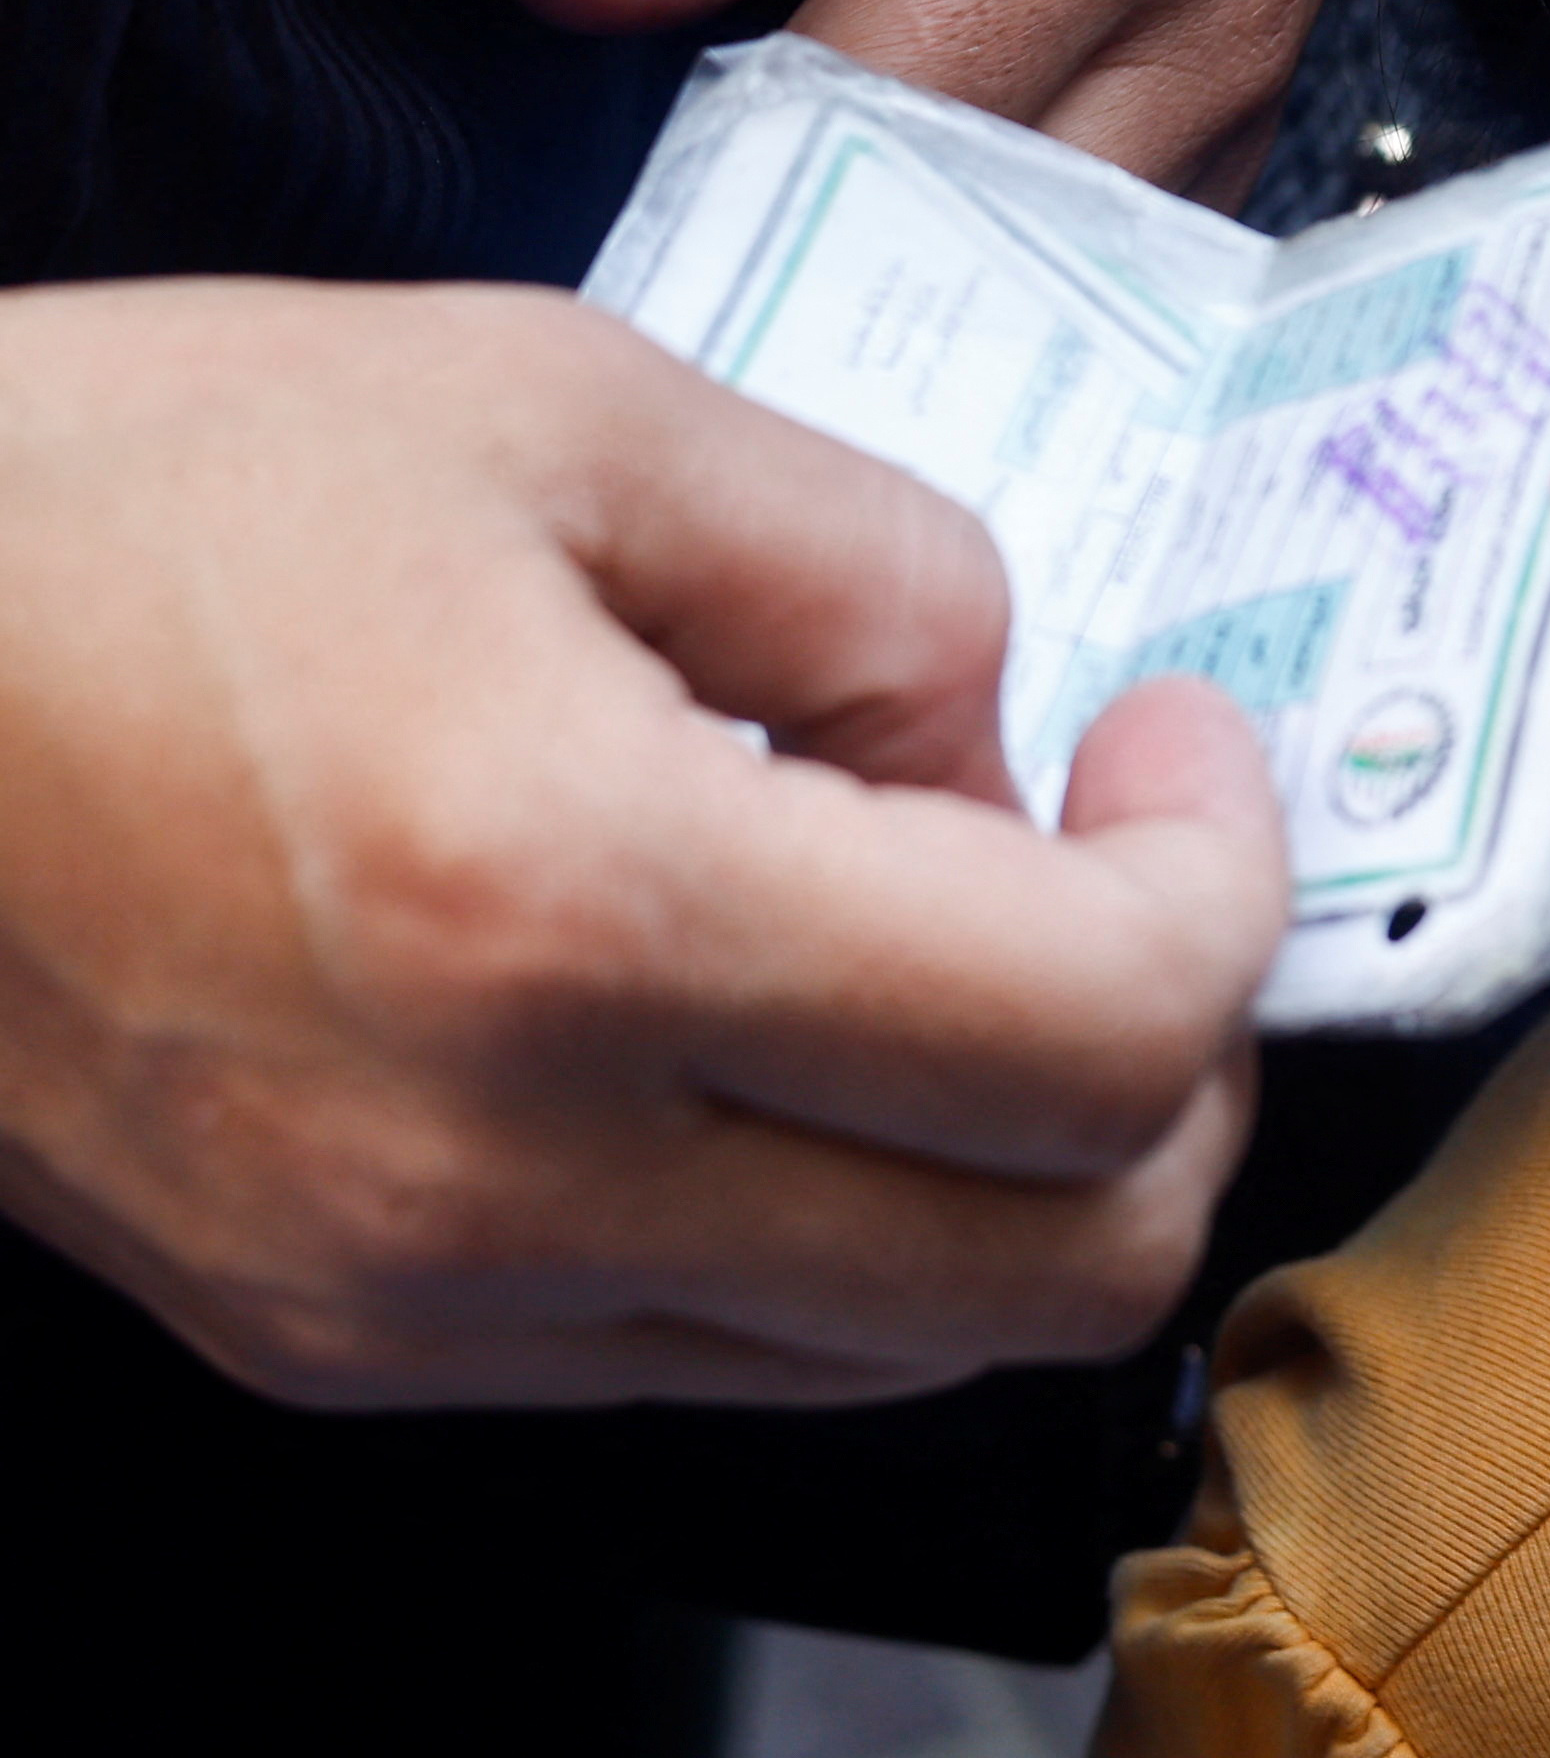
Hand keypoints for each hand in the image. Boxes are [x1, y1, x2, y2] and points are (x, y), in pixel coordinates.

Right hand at [0, 280, 1289, 1406]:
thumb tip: (1013, 751)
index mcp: (571, 913)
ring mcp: (410, 1299)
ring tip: (950, 927)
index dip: (1229, 880)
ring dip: (1014, 1153)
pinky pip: (717, 1349)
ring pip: (910, 1346)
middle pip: (1063, 1267)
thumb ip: (875, 578)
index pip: (1100, 1034)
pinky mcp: (338, 1343)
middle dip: (1180, 1062)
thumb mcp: (562, 408)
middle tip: (1132, 868)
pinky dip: (836, 1210)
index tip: (1182, 745)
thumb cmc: (110, 501)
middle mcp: (500, 1173)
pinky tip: (775, 1020)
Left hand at [499, 0, 1394, 204]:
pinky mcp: (1249, 136)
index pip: (887, 106)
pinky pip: (1090, 273)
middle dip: (794, 274)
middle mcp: (1209, 11)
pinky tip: (873, 221)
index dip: (726, 183)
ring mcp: (1249, 93)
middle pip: (970, 244)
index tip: (595, 218)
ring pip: (1039, 293)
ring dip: (885, 285)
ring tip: (743, 262)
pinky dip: (971, 268)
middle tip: (643, 279)